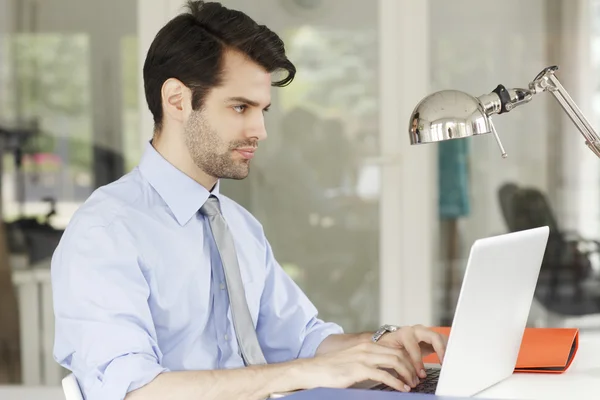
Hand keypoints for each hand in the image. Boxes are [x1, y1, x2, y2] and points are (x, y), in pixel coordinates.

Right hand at [296, 342, 419, 391]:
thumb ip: (369, 364)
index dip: (408, 360)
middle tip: (416, 379)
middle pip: (398, 354)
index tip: (414, 372)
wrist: (313, 371)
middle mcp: (367, 348)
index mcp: (367, 345)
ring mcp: (363, 357)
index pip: (395, 349)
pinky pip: (384, 374)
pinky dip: (396, 382)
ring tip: (411, 385)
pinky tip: (401, 389)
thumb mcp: (354, 362)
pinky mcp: (359, 369)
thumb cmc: (332, 369)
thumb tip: (385, 373)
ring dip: (407, 374)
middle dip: (411, 367)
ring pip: (395, 361)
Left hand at [377, 325, 447, 379]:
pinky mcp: (431, 338)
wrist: (391, 340)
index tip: (421, 374)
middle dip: (440, 349)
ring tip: (449, 362)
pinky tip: (448, 359)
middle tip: (443, 363)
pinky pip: (442, 342)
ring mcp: (425, 332)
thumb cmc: (390, 347)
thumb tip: (407, 380)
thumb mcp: (390, 354)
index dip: (417, 361)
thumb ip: (399, 365)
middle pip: (433, 336)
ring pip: (440, 338)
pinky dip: (446, 350)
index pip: (414, 346)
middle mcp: (416, 330)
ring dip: (446, 349)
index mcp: (404, 333)